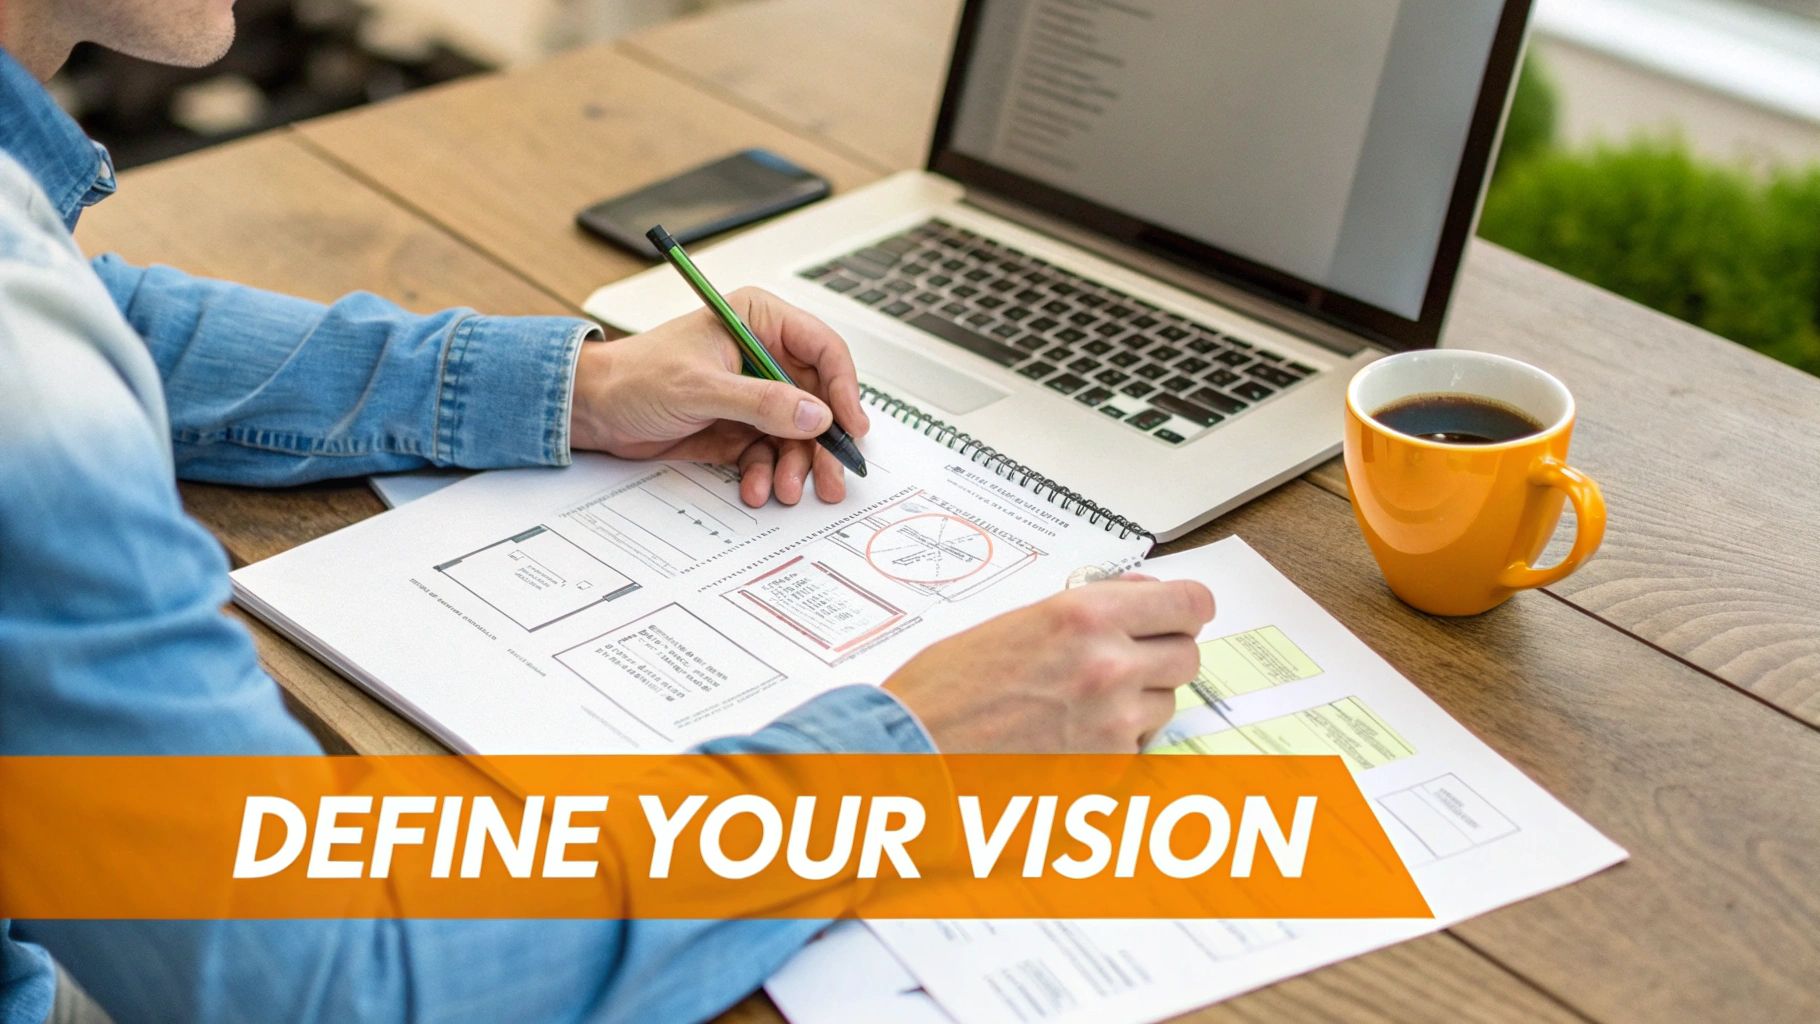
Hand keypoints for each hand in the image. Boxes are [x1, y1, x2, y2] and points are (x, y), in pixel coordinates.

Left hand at [569, 288, 869, 506]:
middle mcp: (764, 355)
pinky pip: (771, 452)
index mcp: (759, 321)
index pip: (823, 349)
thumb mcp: (701, 388)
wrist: (594, 411)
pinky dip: (768, 473)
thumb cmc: (634, 377)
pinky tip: (757, 487)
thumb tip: (815, 415)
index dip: (843, 389)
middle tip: (832, 475)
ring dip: (795, 465)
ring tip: (785, 488)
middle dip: (823, 441)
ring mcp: (755, 393)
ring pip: (798, 432)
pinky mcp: (742, 425)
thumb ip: (762, 402)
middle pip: (818, 399)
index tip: (850, 427)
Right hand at [884, 578, 1215, 752]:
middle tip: (1126, 662)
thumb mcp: (1021, 621)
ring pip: (1165, 706)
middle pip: (1187, 656)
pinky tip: (1067, 738)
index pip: (1188, 603)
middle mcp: (1108, 665)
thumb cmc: (946, 688)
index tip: (1182, 617)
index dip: (1186, 610)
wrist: (910, 752)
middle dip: (1162, 657)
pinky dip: (1114, 744)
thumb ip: (1088, 611)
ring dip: (1137, 703)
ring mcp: (1111, 723)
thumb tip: (1139, 598)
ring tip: (1080, 705)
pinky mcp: (1104, 770)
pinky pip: (1136, 748)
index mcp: (1086, 616)